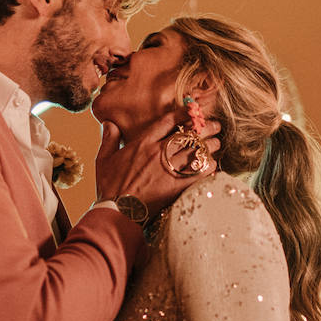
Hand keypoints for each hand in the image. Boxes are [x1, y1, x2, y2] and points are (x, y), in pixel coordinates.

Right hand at [94, 111, 220, 212]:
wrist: (117, 211)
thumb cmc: (109, 186)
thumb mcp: (103, 159)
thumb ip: (108, 139)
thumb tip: (109, 122)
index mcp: (142, 143)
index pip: (168, 121)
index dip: (184, 113)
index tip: (194, 110)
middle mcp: (158, 152)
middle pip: (188, 134)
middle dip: (205, 127)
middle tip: (215, 125)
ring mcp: (168, 169)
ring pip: (196, 151)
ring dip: (210, 146)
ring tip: (217, 143)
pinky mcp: (176, 186)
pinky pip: (199, 172)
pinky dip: (208, 167)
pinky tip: (214, 164)